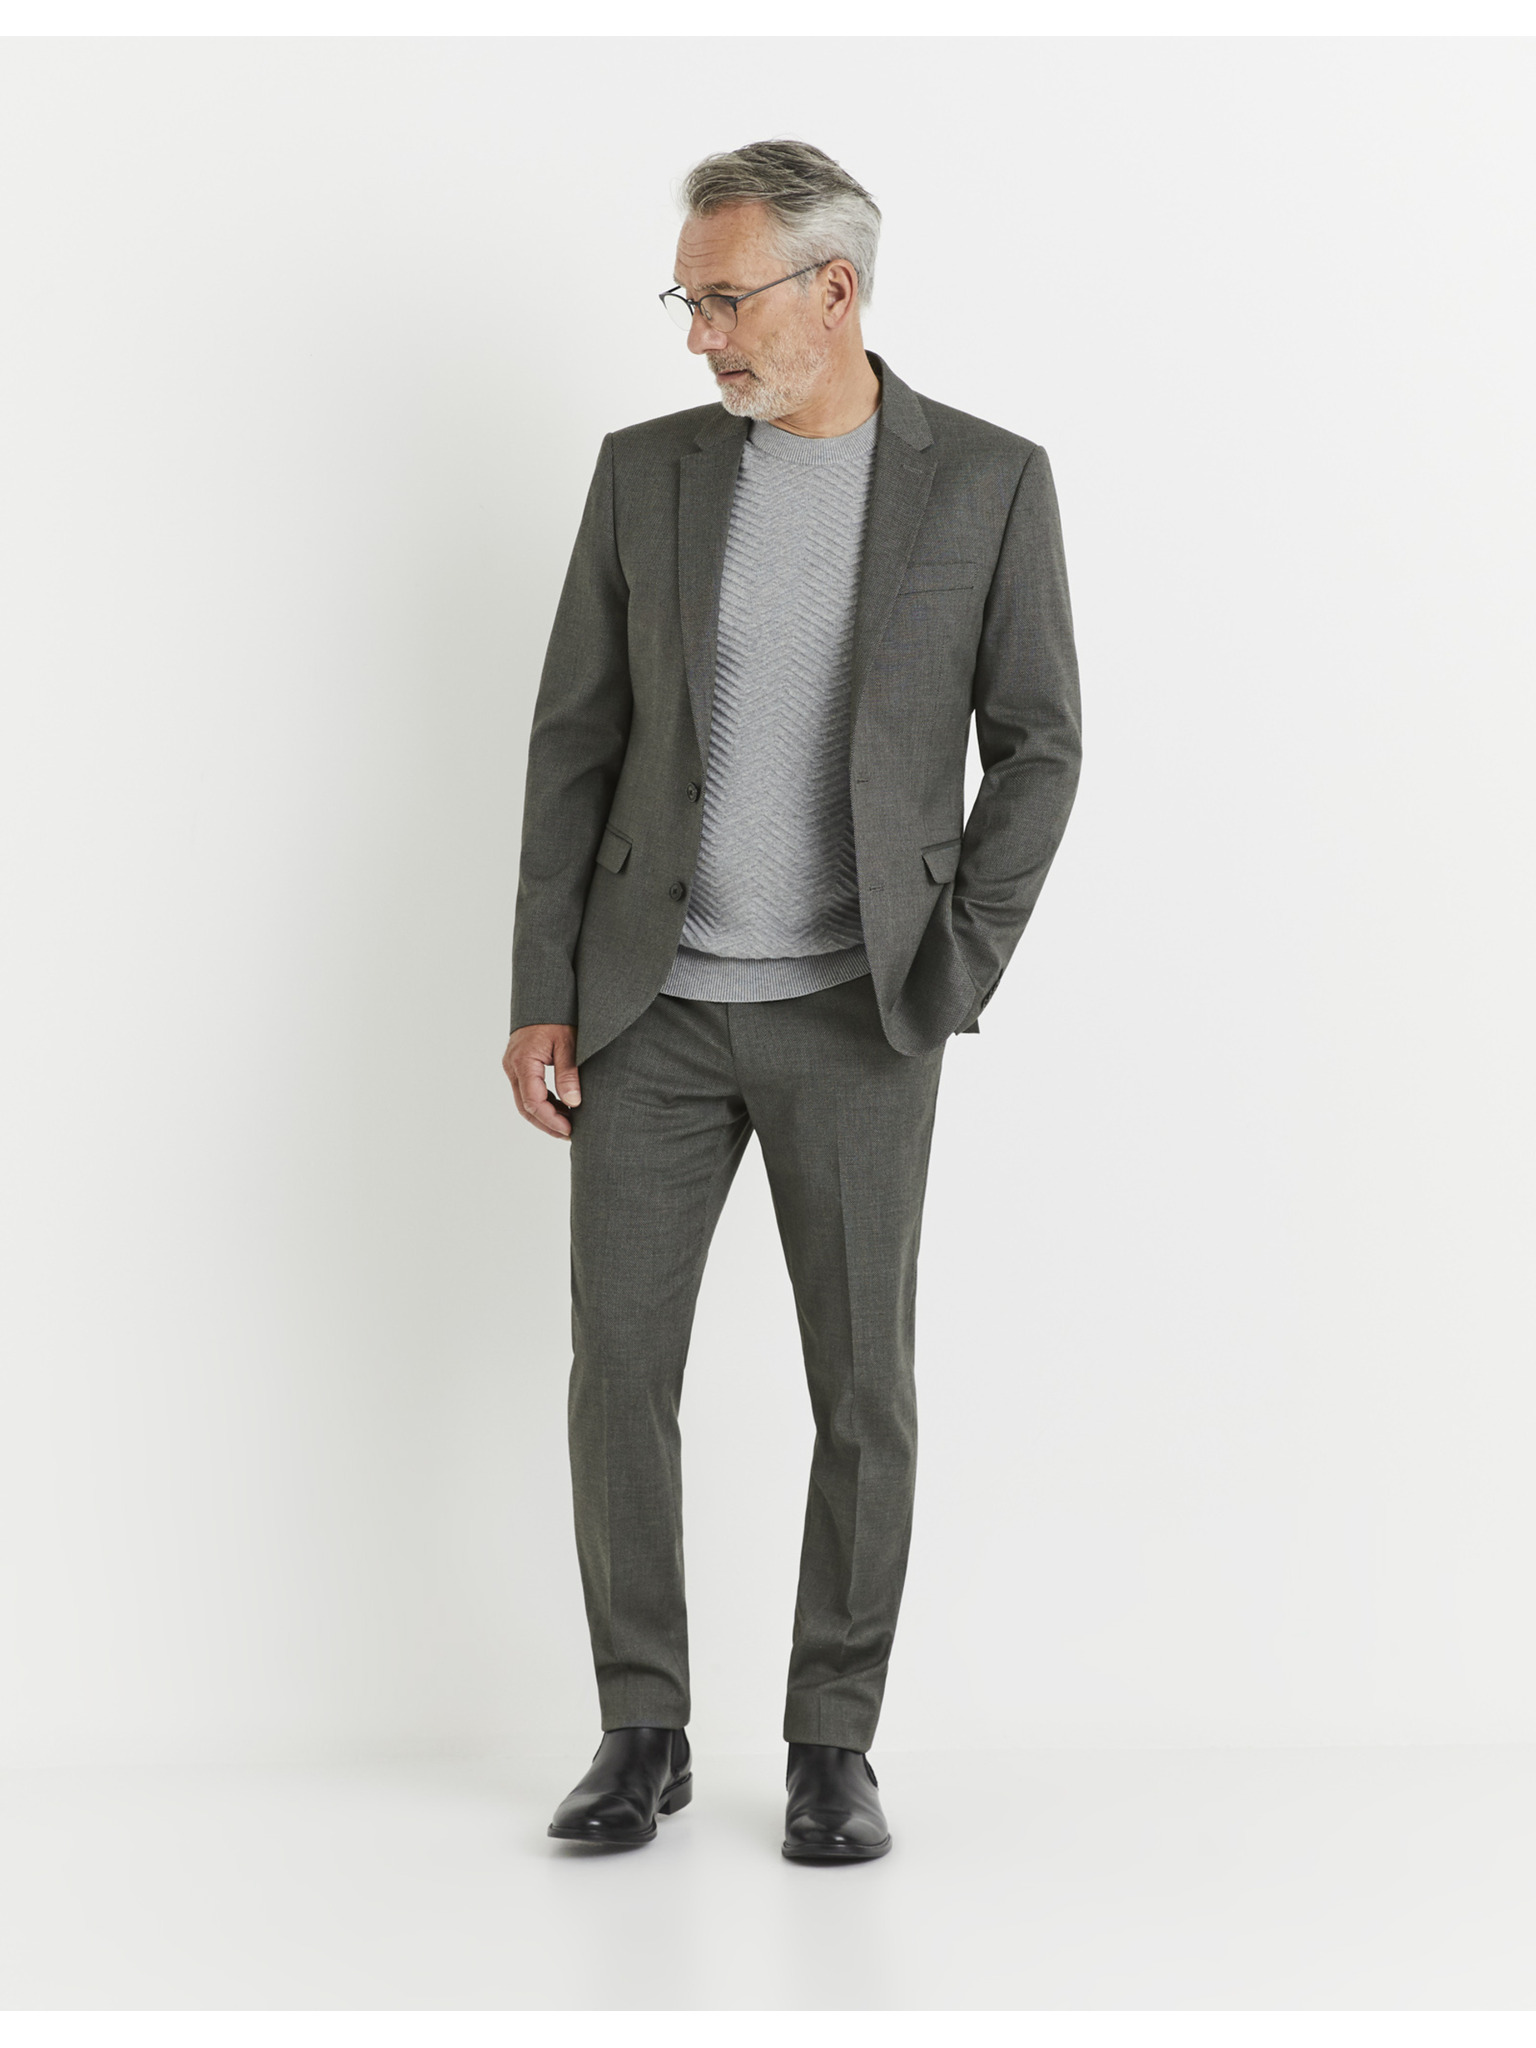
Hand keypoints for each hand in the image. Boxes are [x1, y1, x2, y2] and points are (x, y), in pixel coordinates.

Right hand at [504, 1023, 580, 1140]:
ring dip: (544, 1115)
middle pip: (525, 1107)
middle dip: (547, 1124)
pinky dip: (543, 1102)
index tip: (570, 1130)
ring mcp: (513, 1066)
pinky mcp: (518, 1065)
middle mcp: (512, 1066)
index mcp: (523, 1061)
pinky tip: (562, 1108)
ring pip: (524, 1101)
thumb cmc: (558, 1015)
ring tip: (568, 1125)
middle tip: (569, 1135)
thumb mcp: (568, 1043)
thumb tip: (573, 1103)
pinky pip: (527, 1090)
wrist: (544, 995)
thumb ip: (568, 1073)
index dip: (551, 1120)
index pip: (533, 1101)